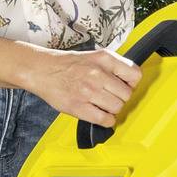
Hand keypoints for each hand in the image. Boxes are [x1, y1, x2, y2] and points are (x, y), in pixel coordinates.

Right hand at [28, 44, 142, 129]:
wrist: (42, 70)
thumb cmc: (66, 64)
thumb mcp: (93, 56)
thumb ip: (112, 66)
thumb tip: (129, 82)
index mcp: (104, 58)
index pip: (135, 74)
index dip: (132, 83)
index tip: (126, 86)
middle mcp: (98, 73)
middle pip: (127, 94)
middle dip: (121, 98)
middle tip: (111, 97)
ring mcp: (88, 91)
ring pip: (117, 107)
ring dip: (113, 109)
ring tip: (103, 105)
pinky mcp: (78, 106)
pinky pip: (104, 119)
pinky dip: (106, 121)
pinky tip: (100, 114)